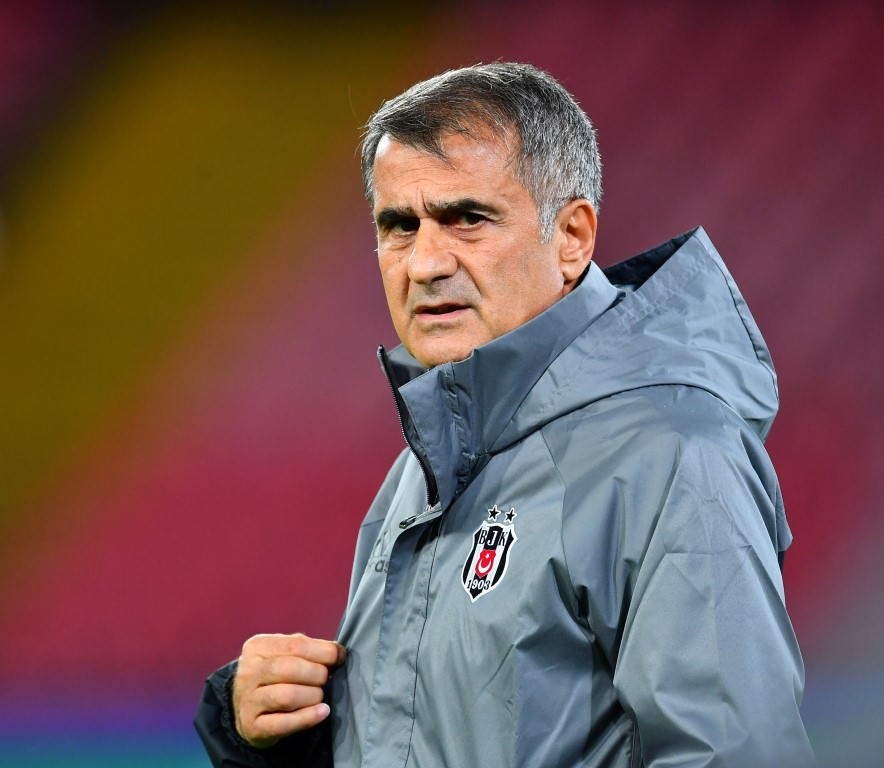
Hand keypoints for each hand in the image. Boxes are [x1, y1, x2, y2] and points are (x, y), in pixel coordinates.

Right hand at [232, 632, 346, 748]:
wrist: (248, 709)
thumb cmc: (274, 676)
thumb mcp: (285, 654)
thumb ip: (309, 648)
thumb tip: (338, 651)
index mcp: (258, 647)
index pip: (296, 644)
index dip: (324, 651)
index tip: (339, 657)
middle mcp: (248, 672)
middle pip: (290, 668)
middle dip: (317, 674)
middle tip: (325, 679)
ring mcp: (248, 700)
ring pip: (287, 696)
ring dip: (313, 695)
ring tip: (319, 696)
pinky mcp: (252, 727)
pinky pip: (284, 723)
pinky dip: (308, 717)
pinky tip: (322, 712)